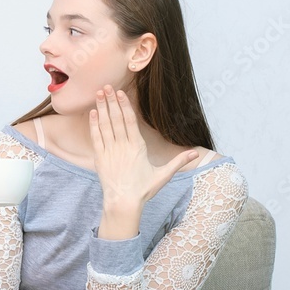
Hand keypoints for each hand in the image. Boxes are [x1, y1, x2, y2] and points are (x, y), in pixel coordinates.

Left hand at [89, 86, 198, 215]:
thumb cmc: (143, 190)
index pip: (130, 121)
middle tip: (106, 86)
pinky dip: (94, 125)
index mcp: (138, 147)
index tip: (120, 92)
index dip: (124, 105)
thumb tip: (196, 154)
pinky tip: (93, 113)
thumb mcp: (163, 175)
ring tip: (99, 94)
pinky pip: (96, 138)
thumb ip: (178, 162)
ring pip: (105, 125)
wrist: (123, 202)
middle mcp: (123, 146)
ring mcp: (110, 152)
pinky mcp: (100, 159)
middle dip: (111, 101)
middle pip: (116, 119)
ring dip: (102, 109)